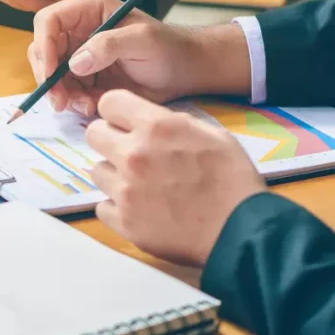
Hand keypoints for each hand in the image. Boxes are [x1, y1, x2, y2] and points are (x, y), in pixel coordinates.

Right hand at [29, 0, 251, 116]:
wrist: (184, 71)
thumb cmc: (168, 48)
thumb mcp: (142, 41)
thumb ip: (108, 45)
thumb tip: (75, 63)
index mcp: (87, 8)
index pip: (48, 21)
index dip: (44, 47)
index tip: (51, 74)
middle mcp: (77, 29)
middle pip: (42, 50)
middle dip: (48, 77)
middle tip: (60, 102)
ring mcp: (78, 53)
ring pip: (50, 74)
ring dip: (61, 94)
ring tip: (85, 106)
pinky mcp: (83, 76)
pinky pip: (65, 90)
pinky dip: (73, 102)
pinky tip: (92, 107)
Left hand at [86, 90, 266, 266]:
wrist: (241, 231)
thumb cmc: (234, 181)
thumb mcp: (213, 135)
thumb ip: (174, 123)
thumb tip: (148, 121)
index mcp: (157, 128)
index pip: (108, 103)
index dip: (117, 112)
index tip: (124, 122)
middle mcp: (134, 155)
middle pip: (93, 134)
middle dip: (109, 139)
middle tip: (129, 153)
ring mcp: (125, 191)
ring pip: (97, 171)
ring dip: (114, 175)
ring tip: (141, 185)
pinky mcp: (123, 222)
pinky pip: (102, 206)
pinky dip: (117, 207)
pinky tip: (140, 208)